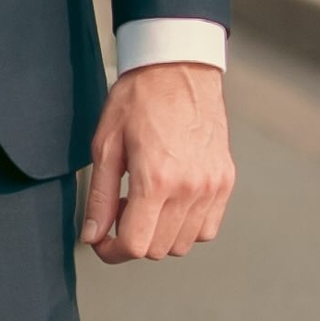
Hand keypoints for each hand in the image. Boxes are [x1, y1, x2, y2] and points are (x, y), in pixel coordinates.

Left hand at [81, 60, 234, 269]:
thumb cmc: (139, 99)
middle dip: (134, 239)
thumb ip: (100, 197)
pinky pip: (208, 227)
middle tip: (122, 210)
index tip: (103, 242)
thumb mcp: (106, 146)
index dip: (112, 252)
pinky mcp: (225, 181)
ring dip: (161, 234)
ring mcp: (212, 186)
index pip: (136, 246)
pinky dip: (187, 226)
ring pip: (184, 243)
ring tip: (147, 202)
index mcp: (157, 180)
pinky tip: (171, 202)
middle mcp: (190, 188)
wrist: (178, 68)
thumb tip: (93, 235)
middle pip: (159, 249)